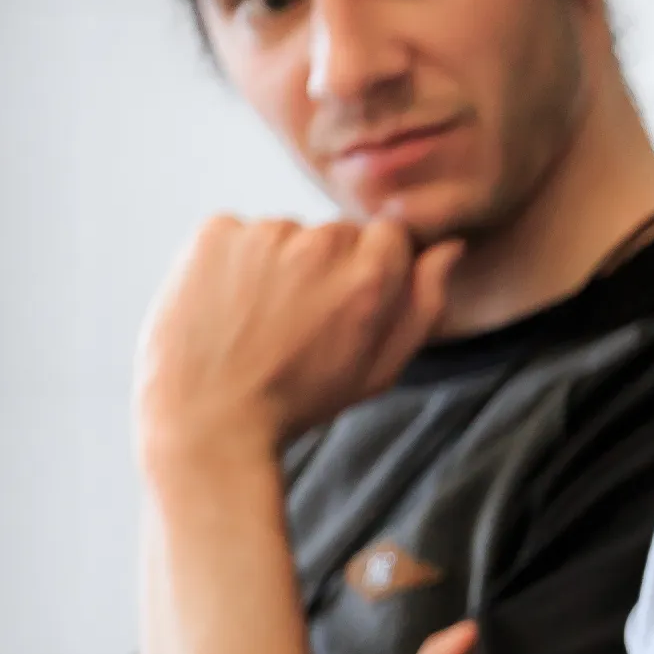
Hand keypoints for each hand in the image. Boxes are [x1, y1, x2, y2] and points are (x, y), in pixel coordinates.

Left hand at [136, 216, 458, 466]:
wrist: (205, 420)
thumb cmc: (298, 401)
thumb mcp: (379, 369)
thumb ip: (424, 305)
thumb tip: (449, 249)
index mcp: (370, 276)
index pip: (390, 235)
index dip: (369, 273)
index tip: (342, 307)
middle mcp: (321, 243)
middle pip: (337, 233)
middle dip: (325, 267)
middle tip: (294, 322)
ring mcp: (264, 233)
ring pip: (286, 234)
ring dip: (277, 264)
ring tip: (255, 320)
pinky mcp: (215, 232)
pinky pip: (237, 233)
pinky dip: (233, 261)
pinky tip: (226, 305)